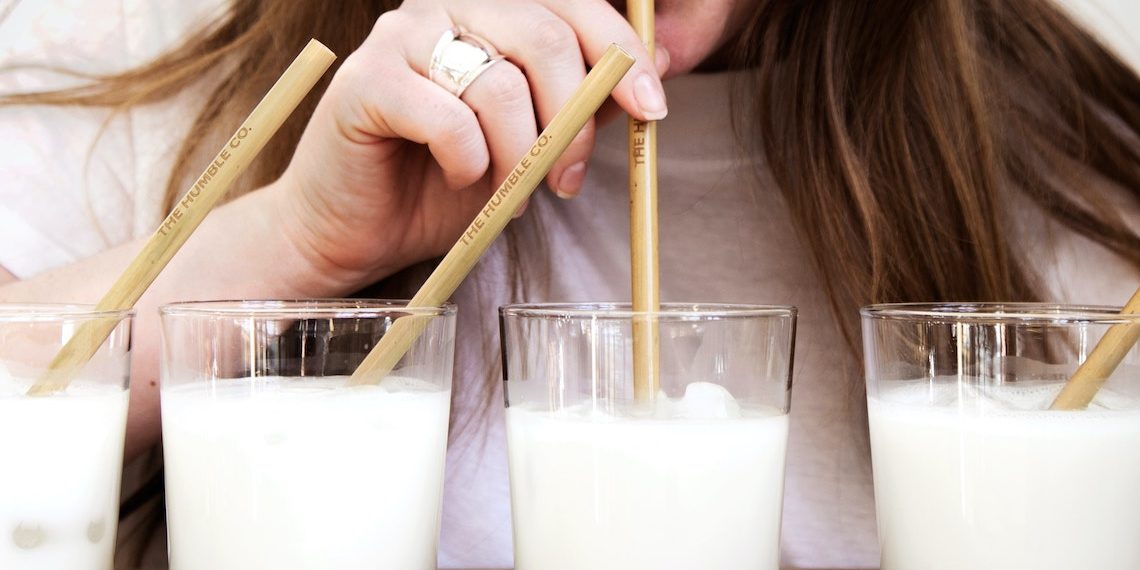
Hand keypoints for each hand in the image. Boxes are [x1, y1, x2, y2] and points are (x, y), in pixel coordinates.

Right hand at [270, 0, 668, 293]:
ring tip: (508, 194)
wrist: (355, 229)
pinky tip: (457, 177)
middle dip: (573, 119)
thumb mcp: (529, 141)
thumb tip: (651, 74)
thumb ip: (577, 103)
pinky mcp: (365, 80)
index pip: (572, 5)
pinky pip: (449, 119)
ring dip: (519, 156)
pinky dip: (467, 162)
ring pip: (500, 84)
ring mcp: (400, 36)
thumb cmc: (440, 183)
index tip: (651, 108)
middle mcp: (445, 5)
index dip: (621, 52)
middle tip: (568, 181)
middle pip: (544, 37)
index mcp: (489, 9)